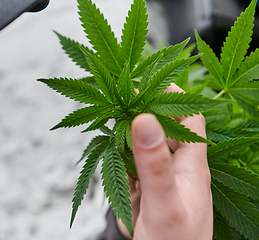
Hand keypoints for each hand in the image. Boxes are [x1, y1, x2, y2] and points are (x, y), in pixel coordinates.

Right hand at [117, 84, 212, 239]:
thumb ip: (154, 163)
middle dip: (141, 109)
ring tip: (108, 115)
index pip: (189, 117)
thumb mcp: (165, 201)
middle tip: (118, 95)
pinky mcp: (142, 189)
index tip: (147, 79)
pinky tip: (106, 149)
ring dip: (125, 131)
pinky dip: (117, 154)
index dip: (173, 95)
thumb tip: (144, 119)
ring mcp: (157, 177)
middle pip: (161, 127)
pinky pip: (129, 164)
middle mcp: (175, 166)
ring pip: (141, 145)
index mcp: (191, 164)